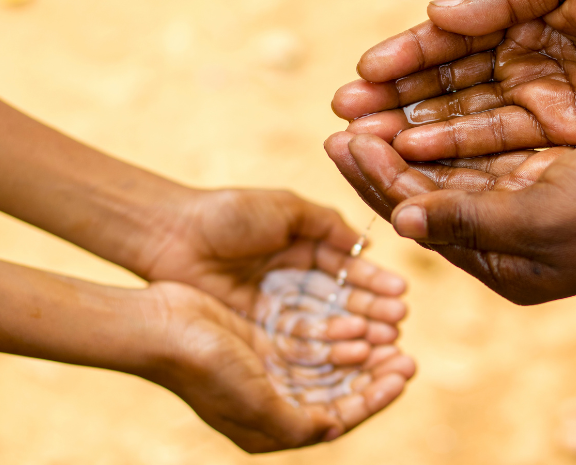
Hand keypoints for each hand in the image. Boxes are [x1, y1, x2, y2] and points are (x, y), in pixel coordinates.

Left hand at [135, 189, 407, 340]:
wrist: (173, 235)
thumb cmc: (229, 214)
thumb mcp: (285, 208)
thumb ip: (327, 225)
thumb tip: (366, 246)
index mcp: (303, 250)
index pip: (347, 270)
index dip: (374, 282)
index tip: (401, 294)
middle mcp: (293, 282)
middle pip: (341, 301)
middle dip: (372, 311)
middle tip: (400, 322)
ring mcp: (277, 309)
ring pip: (324, 324)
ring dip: (356, 331)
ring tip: (385, 339)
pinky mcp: (258, 332)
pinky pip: (298, 342)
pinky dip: (326, 347)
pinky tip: (352, 351)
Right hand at [143, 281, 415, 452]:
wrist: (156, 327)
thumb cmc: (203, 368)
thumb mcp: (255, 403)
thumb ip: (297, 424)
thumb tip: (336, 429)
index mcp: (271, 428)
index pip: (338, 418)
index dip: (375, 398)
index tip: (404, 373)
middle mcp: (272, 403)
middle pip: (338, 393)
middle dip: (374, 376)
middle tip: (406, 355)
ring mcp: (267, 372)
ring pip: (328, 367)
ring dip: (359, 354)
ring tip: (390, 336)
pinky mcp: (262, 342)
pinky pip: (311, 342)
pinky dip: (335, 336)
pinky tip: (356, 322)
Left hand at [326, 122, 575, 303]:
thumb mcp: (538, 218)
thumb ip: (466, 218)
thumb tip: (398, 218)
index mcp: (504, 266)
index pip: (424, 221)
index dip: (379, 182)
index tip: (341, 143)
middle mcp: (510, 242)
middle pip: (433, 198)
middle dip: (386, 163)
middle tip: (340, 125)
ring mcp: (531, 208)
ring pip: (456, 174)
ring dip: (413, 145)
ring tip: (368, 115)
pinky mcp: (550, 175)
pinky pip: (489, 154)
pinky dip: (455, 135)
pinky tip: (424, 111)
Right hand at [333, 0, 575, 160]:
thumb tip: (439, 12)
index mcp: (518, 15)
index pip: (447, 40)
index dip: (405, 57)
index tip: (361, 73)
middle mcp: (520, 59)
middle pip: (444, 82)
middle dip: (394, 97)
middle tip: (343, 113)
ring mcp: (538, 100)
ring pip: (463, 116)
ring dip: (414, 128)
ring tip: (366, 141)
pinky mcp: (559, 136)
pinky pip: (499, 143)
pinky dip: (458, 148)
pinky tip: (417, 153)